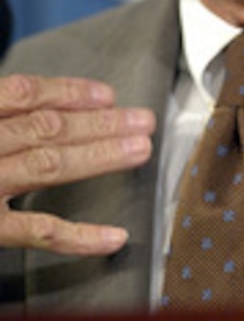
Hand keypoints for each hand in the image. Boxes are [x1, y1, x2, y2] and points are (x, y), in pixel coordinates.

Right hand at [0, 73, 154, 256]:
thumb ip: (2, 114)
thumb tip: (48, 107)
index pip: (26, 94)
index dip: (71, 91)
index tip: (108, 96)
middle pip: (48, 128)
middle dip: (101, 123)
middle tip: (144, 121)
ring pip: (48, 167)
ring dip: (100, 157)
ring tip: (140, 150)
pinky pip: (37, 233)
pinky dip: (78, 237)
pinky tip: (114, 236)